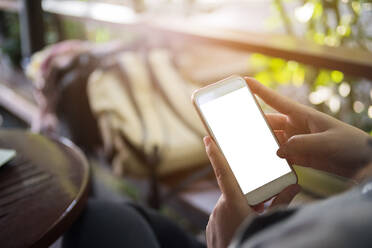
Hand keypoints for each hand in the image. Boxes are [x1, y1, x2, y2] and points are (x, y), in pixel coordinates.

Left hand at [204, 136, 299, 247]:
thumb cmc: (251, 239)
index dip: (215, 154)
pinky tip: (242, 227)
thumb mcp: (269, 221)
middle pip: (233, 191)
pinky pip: (223, 216)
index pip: (222, 172)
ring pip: (229, 205)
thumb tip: (294, 185)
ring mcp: (214, 218)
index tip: (208, 139)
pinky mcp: (211, 228)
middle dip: (246, 195)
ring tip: (254, 219)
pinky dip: (233, 218)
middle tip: (258, 207)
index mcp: (232, 202)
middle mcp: (220, 207)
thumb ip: (281, 202)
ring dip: (240, 208)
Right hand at [245, 77, 371, 179]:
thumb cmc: (351, 145)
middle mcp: (296, 126)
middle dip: (253, 123)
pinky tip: (261, 163)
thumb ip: (301, 145)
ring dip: (261, 144)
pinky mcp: (299, 156)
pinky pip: (280, 156)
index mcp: (302, 115)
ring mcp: (296, 141)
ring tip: (245, 148)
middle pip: (269, 122)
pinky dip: (271, 159)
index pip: (276, 100)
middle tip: (235, 127)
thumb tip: (278, 151)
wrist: (364, 162)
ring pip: (272, 140)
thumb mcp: (326, 142)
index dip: (259, 90)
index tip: (244, 81)